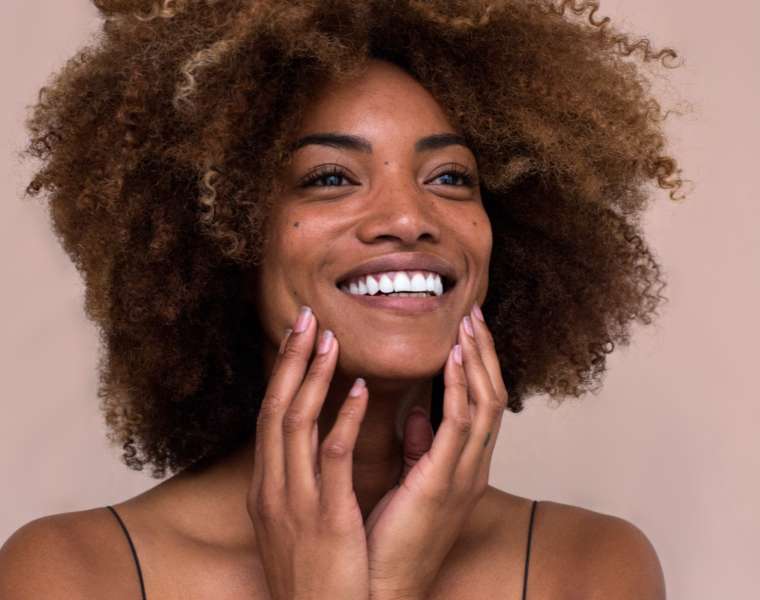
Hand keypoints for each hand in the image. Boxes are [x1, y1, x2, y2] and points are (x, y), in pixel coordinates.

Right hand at [247, 306, 369, 599]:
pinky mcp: (325, 517)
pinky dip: (345, 418)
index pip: (270, 417)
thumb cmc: (317, 576)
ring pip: (295, 422)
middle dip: (288, 361)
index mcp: (269, 488)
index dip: (282, 375)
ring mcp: (294, 502)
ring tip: (329, 338)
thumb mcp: (303, 522)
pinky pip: (332, 457)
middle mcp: (273, 488)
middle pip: (275, 408)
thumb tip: (330, 438)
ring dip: (311, 376)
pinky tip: (361, 388)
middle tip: (304, 317)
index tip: (296, 339)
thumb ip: (313, 478)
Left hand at [364, 305, 507, 599]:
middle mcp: (473, 468)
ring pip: (484, 405)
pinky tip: (452, 360)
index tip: (467, 332)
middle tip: (473, 315)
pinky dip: (460, 389)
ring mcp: (464, 476)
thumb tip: (419, 414)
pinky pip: (460, 426)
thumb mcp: (412, 484)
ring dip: (477, 362)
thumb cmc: (393, 538)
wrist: (384, 589)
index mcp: (464, 467)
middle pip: (491, 397)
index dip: (478, 367)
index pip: (480, 405)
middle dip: (485, 355)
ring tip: (467, 325)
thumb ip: (421, 448)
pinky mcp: (443, 483)